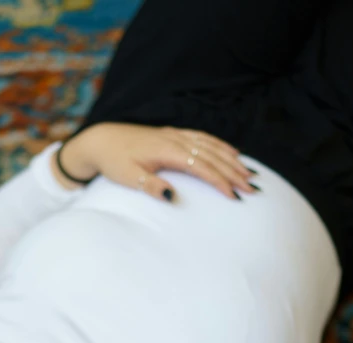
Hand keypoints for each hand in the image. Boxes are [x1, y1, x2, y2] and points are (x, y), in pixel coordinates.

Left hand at [55, 122, 258, 200]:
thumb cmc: (114, 161)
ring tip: (250, 173)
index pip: (201, 167)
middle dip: (234, 172)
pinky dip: (221, 146)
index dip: (220, 181)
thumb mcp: (129, 177)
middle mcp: (175, 140)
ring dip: (232, 159)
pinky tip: (232, 152)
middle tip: (252, 188)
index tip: (234, 195)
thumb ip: (152, 186)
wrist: (100, 140)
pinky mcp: (174, 135)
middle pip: (212, 156)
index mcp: (167, 150)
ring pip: (211, 146)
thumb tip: (173, 197)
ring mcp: (176, 135)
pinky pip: (204, 138)